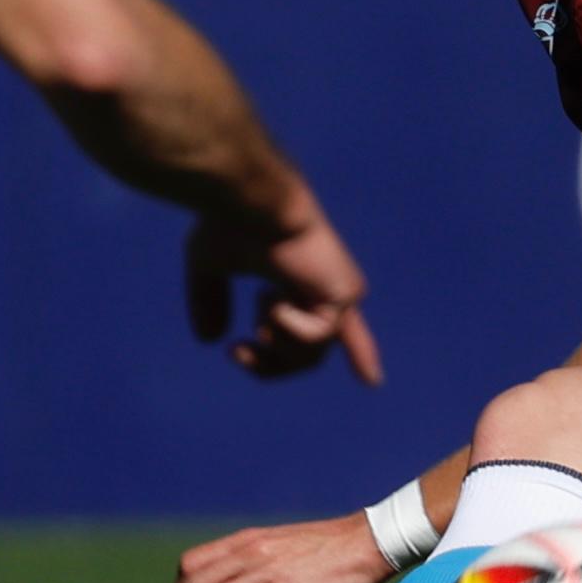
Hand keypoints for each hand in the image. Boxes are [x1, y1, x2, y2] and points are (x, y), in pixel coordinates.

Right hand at [186, 201, 383, 383]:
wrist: (251, 201)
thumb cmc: (229, 220)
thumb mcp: (208, 265)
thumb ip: (209, 300)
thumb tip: (211, 340)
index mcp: (301, 278)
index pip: (329, 324)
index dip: (352, 350)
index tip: (372, 380)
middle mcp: (326, 286)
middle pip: (308, 356)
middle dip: (271, 365)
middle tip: (238, 352)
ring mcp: (339, 291)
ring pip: (310, 355)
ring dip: (274, 342)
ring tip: (262, 307)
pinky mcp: (344, 293)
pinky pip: (316, 340)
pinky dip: (286, 327)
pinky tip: (275, 298)